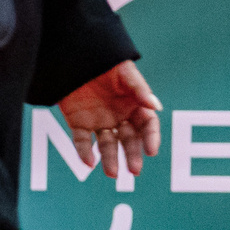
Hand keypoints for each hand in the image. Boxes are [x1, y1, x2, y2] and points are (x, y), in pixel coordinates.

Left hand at [59, 60, 161, 178]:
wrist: (73, 55)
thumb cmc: (105, 61)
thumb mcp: (124, 72)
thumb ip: (139, 89)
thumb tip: (156, 106)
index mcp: (134, 105)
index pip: (147, 125)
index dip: (151, 138)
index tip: (151, 151)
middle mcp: (119, 116)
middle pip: (129, 139)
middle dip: (132, 154)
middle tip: (134, 170)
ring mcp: (99, 121)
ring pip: (106, 145)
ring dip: (110, 159)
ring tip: (112, 173)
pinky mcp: (78, 123)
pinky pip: (82, 141)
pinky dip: (84, 152)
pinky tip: (89, 162)